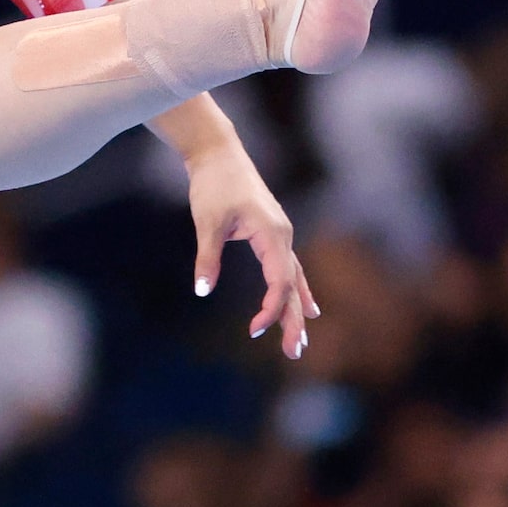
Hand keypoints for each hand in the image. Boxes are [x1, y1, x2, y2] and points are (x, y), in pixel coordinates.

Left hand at [184, 142, 315, 357]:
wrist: (217, 152)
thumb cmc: (213, 184)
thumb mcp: (207, 221)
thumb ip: (207, 256)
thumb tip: (203, 290)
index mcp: (272, 234)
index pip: (280, 282)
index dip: (271, 310)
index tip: (255, 331)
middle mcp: (283, 236)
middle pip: (293, 286)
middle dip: (292, 320)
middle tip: (294, 353)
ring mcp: (280, 234)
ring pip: (294, 278)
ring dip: (295, 309)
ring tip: (300, 338)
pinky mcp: (272, 233)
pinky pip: (289, 267)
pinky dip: (295, 289)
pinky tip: (304, 306)